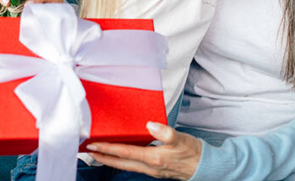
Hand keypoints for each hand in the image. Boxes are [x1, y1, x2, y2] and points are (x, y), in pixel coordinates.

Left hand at [87, 122, 201, 179]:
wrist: (205, 167)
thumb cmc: (194, 152)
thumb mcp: (181, 139)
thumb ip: (165, 132)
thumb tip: (150, 125)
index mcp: (154, 158)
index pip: (125, 153)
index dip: (108, 148)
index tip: (94, 144)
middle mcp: (150, 166)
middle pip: (121, 163)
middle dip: (103, 157)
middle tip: (88, 151)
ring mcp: (152, 170)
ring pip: (126, 165)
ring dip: (112, 160)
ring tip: (100, 153)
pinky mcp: (155, 169)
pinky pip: (134, 165)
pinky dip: (124, 160)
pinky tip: (122, 155)